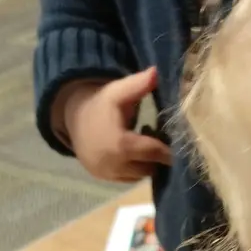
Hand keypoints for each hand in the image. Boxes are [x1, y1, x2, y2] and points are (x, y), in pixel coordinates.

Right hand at [58, 67, 173, 181]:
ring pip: (140, 175)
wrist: (73, 118)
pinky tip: (132, 153)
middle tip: (155, 138)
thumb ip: (138, 85)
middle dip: (155, 156)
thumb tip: (157, 71)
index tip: (178, 142)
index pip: (154, 152)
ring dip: (145, 163)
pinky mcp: (103, 179)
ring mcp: (108, 174)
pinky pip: (128, 179)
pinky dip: (134, 169)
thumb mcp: (118, 92)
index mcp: (120, 145)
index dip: (168, 149)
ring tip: (142, 144)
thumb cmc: (100, 104)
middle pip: (149, 167)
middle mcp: (114, 165)